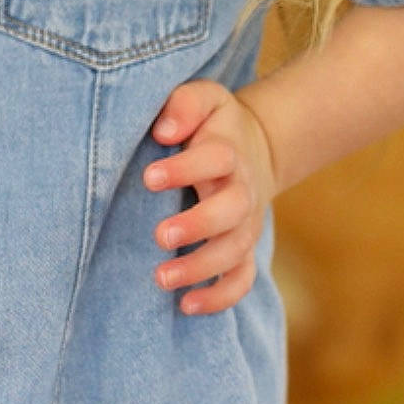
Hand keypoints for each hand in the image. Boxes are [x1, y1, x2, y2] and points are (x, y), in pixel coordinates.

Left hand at [141, 78, 275, 314]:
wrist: (254, 147)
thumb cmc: (213, 123)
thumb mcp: (205, 98)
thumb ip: (185, 104)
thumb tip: (163, 130)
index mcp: (229, 150)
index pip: (217, 158)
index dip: (187, 168)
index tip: (150, 178)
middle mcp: (242, 190)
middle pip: (233, 211)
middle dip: (198, 226)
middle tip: (160, 236)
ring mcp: (246, 224)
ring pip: (235, 251)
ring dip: (201, 267)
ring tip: (162, 278)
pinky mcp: (244, 249)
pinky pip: (242, 279)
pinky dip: (221, 296)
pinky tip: (187, 306)